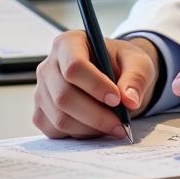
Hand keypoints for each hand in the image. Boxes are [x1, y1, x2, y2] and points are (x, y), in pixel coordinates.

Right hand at [33, 30, 158, 139]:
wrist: (113, 75)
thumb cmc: (122, 64)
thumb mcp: (138, 62)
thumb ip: (136, 77)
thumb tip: (130, 100)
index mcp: (70, 43)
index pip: (74, 66)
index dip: (95, 85)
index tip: (117, 99)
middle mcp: (49, 65)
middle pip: (64, 96)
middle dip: (95, 115)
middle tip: (120, 122)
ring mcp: (42, 90)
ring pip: (60, 118)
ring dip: (90, 128)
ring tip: (113, 125)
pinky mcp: (41, 112)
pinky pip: (55, 131)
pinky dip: (80, 135)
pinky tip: (97, 127)